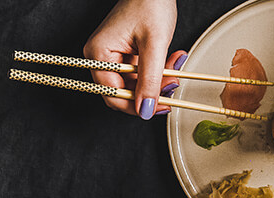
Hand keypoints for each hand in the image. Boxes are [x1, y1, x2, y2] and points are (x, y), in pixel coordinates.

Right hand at [84, 0, 182, 118]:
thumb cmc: (150, 1)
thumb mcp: (154, 44)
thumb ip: (150, 80)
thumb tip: (146, 110)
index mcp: (98, 54)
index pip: (112, 94)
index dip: (135, 105)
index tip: (156, 108)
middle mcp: (101, 56)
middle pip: (124, 91)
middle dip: (150, 91)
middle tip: (171, 85)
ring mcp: (112, 55)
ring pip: (135, 83)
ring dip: (157, 80)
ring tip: (175, 67)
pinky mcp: (124, 53)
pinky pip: (139, 72)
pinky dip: (156, 71)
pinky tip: (170, 61)